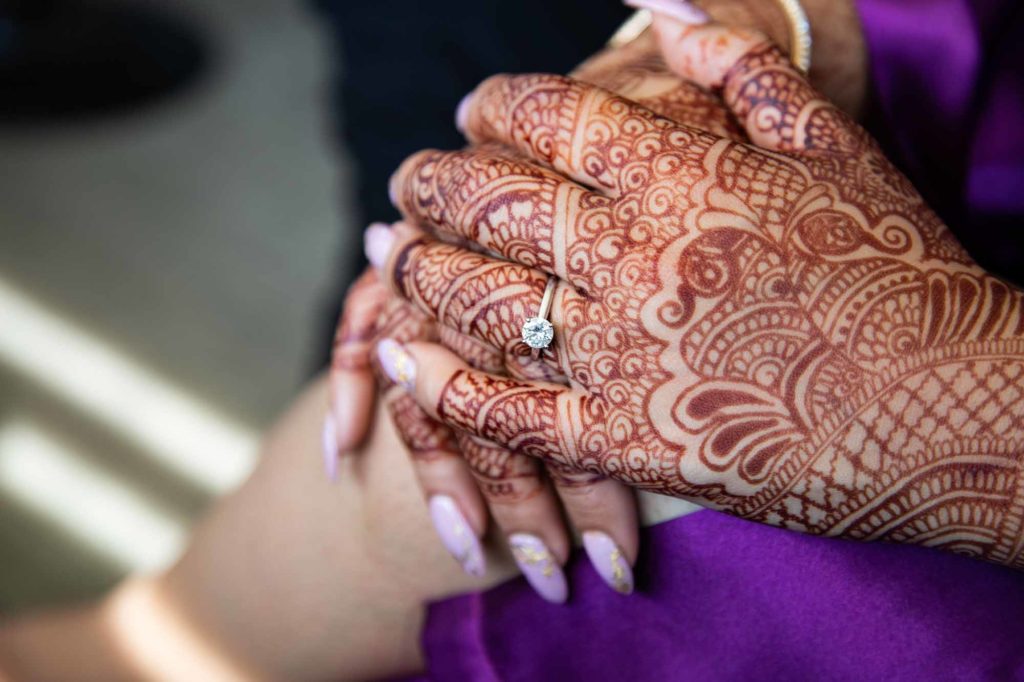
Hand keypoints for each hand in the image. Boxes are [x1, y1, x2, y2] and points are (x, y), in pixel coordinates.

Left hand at [379, 15, 1023, 569]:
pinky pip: (506, 411)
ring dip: (421, 272)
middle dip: (433, 184)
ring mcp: (621, 352)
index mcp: (681, 177)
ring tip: (393, 255)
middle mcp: (634, 257)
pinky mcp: (622, 439)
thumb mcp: (835, 146)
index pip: (551, 118)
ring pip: (481, 300)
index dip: (495, 104)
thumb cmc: (898, 273)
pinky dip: (444, 384)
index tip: (472, 107)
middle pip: (492, 204)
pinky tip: (404, 355)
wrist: (942, 409)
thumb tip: (661, 10)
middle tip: (409, 181)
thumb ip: (742, 68)